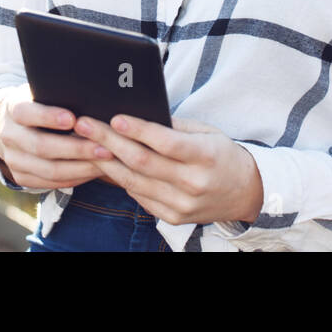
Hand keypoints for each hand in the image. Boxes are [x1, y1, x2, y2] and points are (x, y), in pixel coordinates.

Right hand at [0, 84, 105, 189]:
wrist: (13, 125)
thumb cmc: (39, 104)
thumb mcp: (41, 92)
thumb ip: (58, 95)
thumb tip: (92, 96)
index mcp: (13, 109)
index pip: (26, 113)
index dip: (48, 117)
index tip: (72, 119)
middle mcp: (9, 136)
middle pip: (41, 147)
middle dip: (76, 148)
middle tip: (103, 147)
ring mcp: (13, 160)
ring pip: (49, 170)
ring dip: (81, 167)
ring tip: (105, 161)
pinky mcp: (21, 177)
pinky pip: (51, 183)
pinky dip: (75, 178)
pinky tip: (94, 170)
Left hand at [74, 114, 262, 226]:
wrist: (245, 193)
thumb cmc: (221, 155)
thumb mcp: (207, 133)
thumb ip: (175, 126)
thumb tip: (138, 114)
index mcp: (206, 156)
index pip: (167, 142)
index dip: (139, 130)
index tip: (115, 116)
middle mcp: (194, 184)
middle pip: (143, 161)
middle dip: (109, 141)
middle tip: (85, 125)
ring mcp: (182, 205)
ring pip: (134, 181)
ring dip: (106, 161)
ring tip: (85, 143)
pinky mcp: (173, 218)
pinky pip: (139, 196)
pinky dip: (119, 179)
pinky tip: (105, 163)